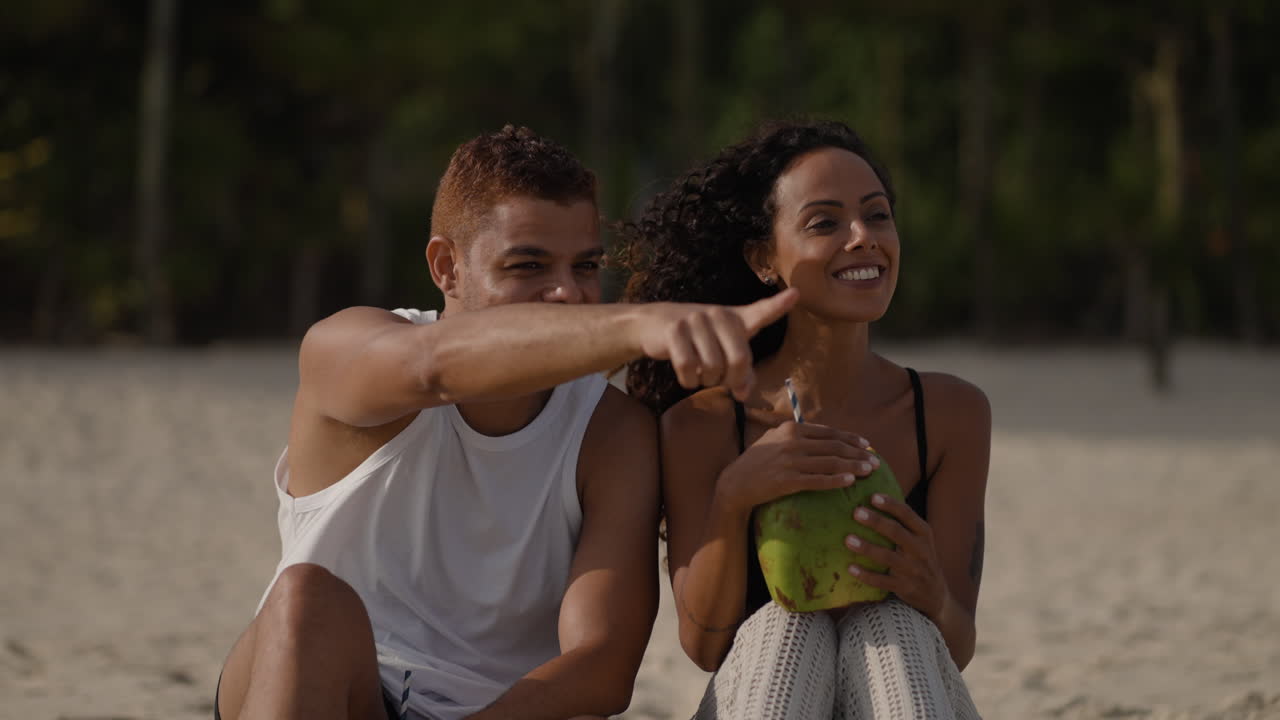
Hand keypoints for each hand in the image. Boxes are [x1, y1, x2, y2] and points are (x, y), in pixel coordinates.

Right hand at [636, 289, 798, 399]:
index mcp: (737, 318)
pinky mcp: (675, 329)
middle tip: (720, 380)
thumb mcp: (722, 352)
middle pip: (739, 360)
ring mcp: (696, 320)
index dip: (779, 305)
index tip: (797, 294)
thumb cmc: (697, 341)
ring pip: (712, 367)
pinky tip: (687, 377)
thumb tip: (743, 394)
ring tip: (701, 374)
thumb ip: (740, 373)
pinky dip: (688, 381)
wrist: (655, 324)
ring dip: (706, 381)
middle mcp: (719, 315)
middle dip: (730, 380)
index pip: (761, 312)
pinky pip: (688, 368)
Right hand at [716, 421, 880, 517]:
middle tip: (875, 461)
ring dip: (854, 466)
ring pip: (830, 463)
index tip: (866, 444)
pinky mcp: (788, 481)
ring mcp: (790, 461)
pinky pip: (819, 480)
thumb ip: (797, 434)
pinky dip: (837, 480)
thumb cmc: (757, 461)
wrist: (735, 483)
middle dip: (858, 453)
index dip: (850, 438)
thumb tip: (824, 436)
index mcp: (791, 429)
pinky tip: (850, 482)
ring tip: (869, 471)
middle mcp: (792, 442)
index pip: (829, 432)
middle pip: (834, 447)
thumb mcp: (774, 438)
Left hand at [844, 494, 949, 619]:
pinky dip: (866, 575)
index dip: (891, 505)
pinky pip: (883, 581)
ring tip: (848, 539)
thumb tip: (874, 497)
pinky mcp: (905, 587)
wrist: (936, 594)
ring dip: (867, 548)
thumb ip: (903, 522)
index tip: (873, 496)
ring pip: (888, 557)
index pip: (908, 515)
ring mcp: (913, 570)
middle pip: (897, 533)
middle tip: (856, 512)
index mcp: (924, 533)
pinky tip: (850, 568)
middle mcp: (920, 550)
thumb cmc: (920, 558)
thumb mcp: (920, 539)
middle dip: (876, 522)